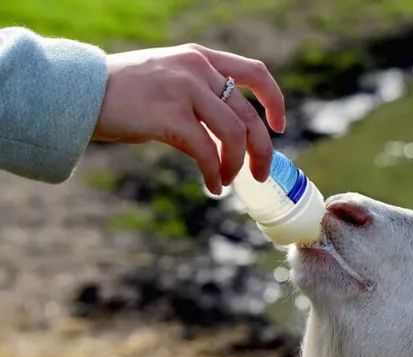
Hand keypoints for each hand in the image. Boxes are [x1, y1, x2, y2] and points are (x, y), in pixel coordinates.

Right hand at [92, 43, 285, 194]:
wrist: (78, 92)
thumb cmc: (122, 95)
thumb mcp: (168, 81)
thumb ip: (200, 96)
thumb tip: (229, 135)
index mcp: (200, 58)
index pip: (255, 73)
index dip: (274, 101)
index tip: (278, 127)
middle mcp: (197, 69)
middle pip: (249, 116)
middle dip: (261, 150)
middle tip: (261, 174)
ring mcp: (185, 90)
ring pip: (234, 135)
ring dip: (236, 165)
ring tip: (227, 181)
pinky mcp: (171, 115)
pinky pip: (208, 152)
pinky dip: (215, 174)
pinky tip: (212, 186)